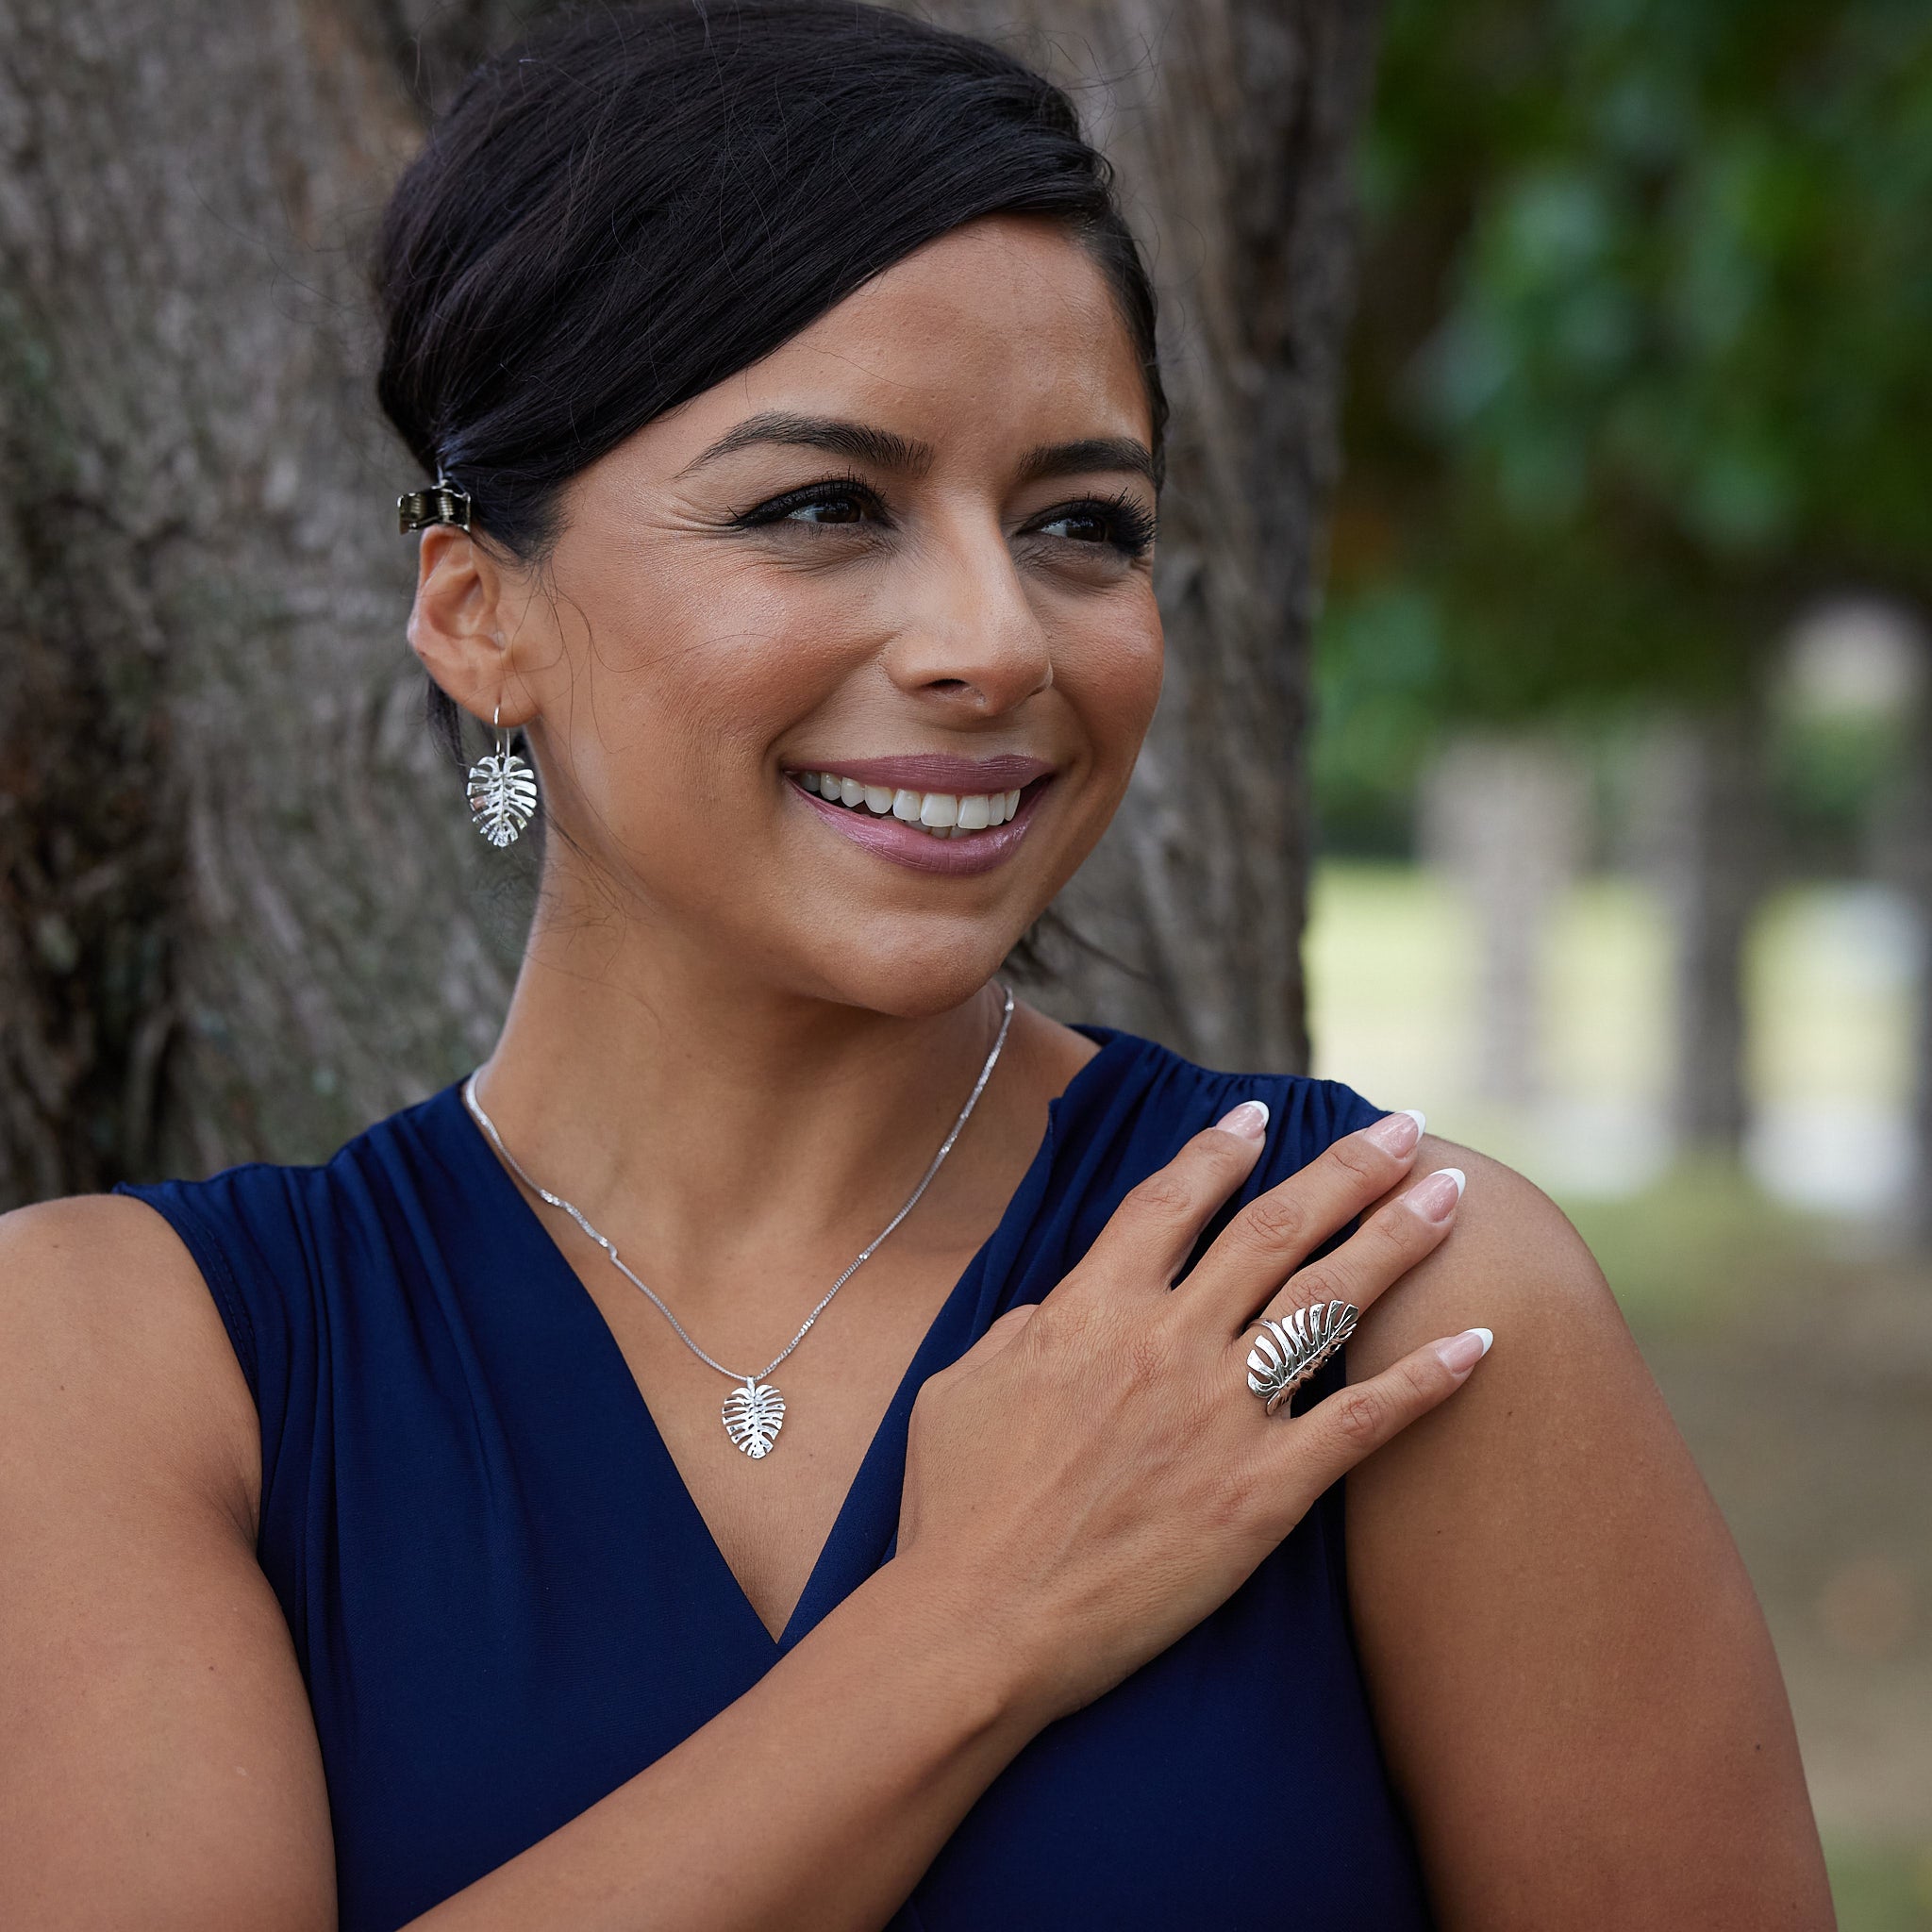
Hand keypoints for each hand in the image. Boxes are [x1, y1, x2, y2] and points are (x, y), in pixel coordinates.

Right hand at [896, 1104, 1485, 1722]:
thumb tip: (1066, 1307)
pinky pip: (1363, 1423)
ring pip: (1329, 1300)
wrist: (981, 1621)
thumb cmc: (955, 1508)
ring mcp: (1222, 1414)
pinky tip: (1479, 1339)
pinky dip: (1426, 1379)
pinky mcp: (1263, 1494)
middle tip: (1403, 1126)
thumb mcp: (966, 1383)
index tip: (1263, 1114)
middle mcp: (1168, 1342)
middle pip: (1275, 1230)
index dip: (1220, 1151)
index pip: (1172, 1203)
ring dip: (1397, 1237)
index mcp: (1091, 1310)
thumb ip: (1028, 1328)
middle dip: (1347, 1169)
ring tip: (1451, 1190)